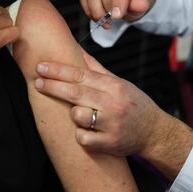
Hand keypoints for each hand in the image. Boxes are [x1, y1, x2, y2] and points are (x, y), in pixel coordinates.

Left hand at [34, 49, 167, 155]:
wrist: (155, 132)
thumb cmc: (134, 104)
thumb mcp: (119, 82)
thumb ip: (95, 68)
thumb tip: (76, 49)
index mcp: (114, 86)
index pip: (81, 75)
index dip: (58, 70)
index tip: (41, 67)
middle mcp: (113, 103)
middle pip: (75, 92)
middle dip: (52, 86)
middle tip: (37, 82)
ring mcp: (111, 124)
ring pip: (76, 115)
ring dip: (73, 114)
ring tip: (82, 114)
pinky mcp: (109, 143)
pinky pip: (82, 138)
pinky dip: (80, 135)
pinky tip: (89, 131)